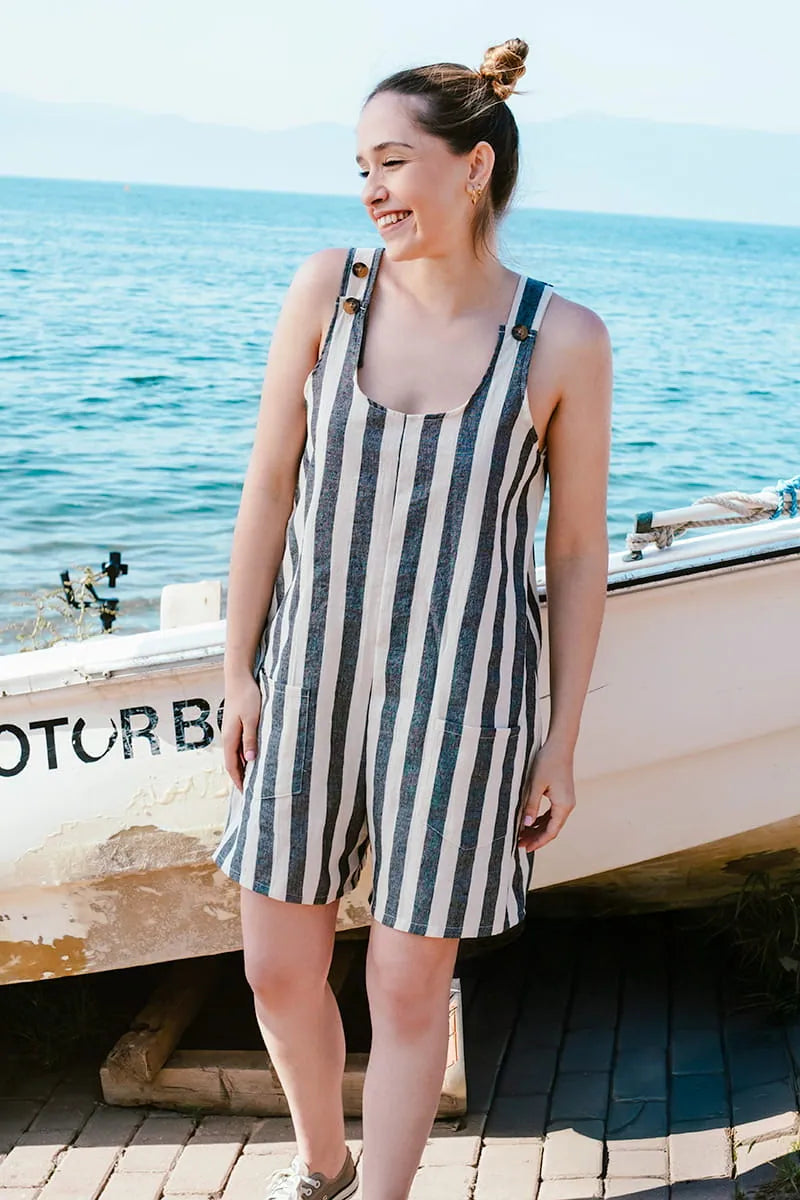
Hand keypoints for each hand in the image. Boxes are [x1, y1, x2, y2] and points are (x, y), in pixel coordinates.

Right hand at [222, 671, 261, 791]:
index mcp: (230, 738)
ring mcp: (232, 730)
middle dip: (240, 777)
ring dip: (243, 766)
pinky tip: (254, 756)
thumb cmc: (247, 696)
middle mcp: (228, 736)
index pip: (232, 766)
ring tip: (254, 777)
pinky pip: (239, 745)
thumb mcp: (252, 719)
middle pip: (233, 762)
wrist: (239, 676)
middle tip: (251, 791)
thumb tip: (250, 760)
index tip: (246, 794)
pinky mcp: (237, 724)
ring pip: (236, 754)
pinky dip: (245, 754)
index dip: (239, 781)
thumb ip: (250, 739)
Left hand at [516, 738, 575, 850]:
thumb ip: (531, 805)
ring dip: (538, 829)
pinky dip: (541, 820)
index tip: (524, 848)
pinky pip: (552, 813)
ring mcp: (566, 800)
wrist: (560, 745)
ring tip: (522, 835)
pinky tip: (529, 822)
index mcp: (563, 806)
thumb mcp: (535, 784)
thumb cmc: (547, 762)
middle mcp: (568, 805)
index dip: (538, 842)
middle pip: (552, 829)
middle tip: (519, 845)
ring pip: (552, 821)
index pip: (551, 831)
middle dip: (536, 838)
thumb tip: (526, 825)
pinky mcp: (563, 794)